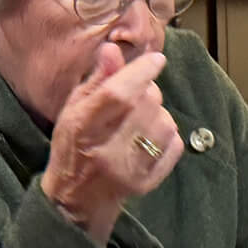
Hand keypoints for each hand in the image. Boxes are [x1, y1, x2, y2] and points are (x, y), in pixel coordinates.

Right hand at [43, 43, 183, 241]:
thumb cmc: (73, 146)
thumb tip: (113, 49)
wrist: (78, 198)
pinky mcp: (148, 181)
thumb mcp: (75, 110)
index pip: (118, 94)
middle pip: (145, 103)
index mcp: (82, 127)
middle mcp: (107, 150)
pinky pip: (174, 144)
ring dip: (158, 113)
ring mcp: (130, 169)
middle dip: (147, 90)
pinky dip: (167, 134)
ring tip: (139, 120)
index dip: (140, 72)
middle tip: (135, 96)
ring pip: (164, 122)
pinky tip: (148, 137)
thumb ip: (96, 80)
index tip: (156, 59)